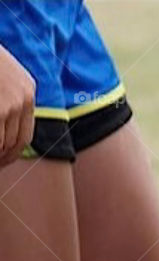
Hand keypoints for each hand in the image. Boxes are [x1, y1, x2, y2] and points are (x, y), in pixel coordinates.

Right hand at [0, 44, 34, 165]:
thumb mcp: (5, 76)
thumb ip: (11, 98)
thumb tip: (9, 129)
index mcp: (28, 92)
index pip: (25, 133)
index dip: (14, 151)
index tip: (4, 159)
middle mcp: (24, 100)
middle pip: (15, 142)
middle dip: (3, 156)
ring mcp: (9, 104)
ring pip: (2, 142)